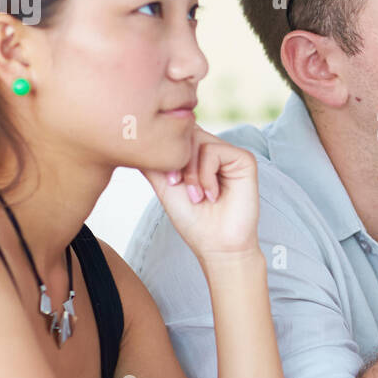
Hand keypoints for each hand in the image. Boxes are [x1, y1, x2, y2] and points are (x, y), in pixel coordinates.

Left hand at [139, 125, 260, 262]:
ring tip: (197, 196)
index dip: (167, 150)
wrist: (217, 245)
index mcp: (198, 155)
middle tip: (178, 186)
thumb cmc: (193, 220)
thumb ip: (153, 161)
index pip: (177, 133)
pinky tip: (212, 195)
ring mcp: (230, 154)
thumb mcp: (164, 186)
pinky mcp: (244, 159)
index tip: (169, 182)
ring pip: (199, 141)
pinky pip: (215, 151)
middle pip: (186, 132)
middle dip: (177, 162)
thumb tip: (133, 137)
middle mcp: (214, 150)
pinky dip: (207, 175)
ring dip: (191, 172)